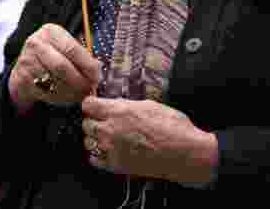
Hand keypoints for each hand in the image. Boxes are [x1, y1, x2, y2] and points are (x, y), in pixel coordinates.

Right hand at [8, 23, 99, 113]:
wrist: (24, 67)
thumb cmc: (52, 55)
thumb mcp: (64, 46)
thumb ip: (81, 54)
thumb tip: (98, 68)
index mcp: (50, 32)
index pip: (72, 49)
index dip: (87, 65)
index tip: (97, 75)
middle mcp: (36, 43)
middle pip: (62, 66)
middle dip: (80, 80)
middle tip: (90, 88)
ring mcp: (27, 61)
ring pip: (55, 81)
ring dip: (72, 91)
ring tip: (81, 93)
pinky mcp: (23, 79)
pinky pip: (47, 92)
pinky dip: (61, 97)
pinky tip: (68, 96)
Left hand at [80, 97, 217, 186]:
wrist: (184, 153)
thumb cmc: (172, 127)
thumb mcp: (149, 105)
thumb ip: (127, 105)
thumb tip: (116, 104)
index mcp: (118, 111)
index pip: (88, 104)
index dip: (91, 104)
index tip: (95, 106)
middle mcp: (110, 129)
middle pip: (86, 123)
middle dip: (93, 121)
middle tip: (104, 121)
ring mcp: (111, 149)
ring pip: (88, 141)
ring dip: (95, 138)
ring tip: (107, 137)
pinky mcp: (116, 165)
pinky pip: (94, 160)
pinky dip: (98, 155)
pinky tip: (108, 151)